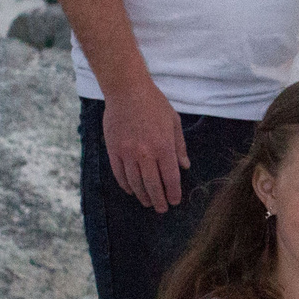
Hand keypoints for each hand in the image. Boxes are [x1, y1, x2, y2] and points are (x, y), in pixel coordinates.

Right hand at [102, 78, 187, 212]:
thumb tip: (185, 166)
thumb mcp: (173, 122)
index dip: (173, 193)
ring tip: (147, 202)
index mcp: (163, 146)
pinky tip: (132, 190)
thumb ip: (179, 146)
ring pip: (135, 183)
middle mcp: (145, 153)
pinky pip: (119, 174)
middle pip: (152, 185)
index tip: (175, 201)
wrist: (126, 90)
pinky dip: (126, 185)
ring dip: (142, 196)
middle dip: (158, 200)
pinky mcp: (113, 150)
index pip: (170, 178)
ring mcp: (127, 153)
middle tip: (162, 209)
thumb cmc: (154, 104)